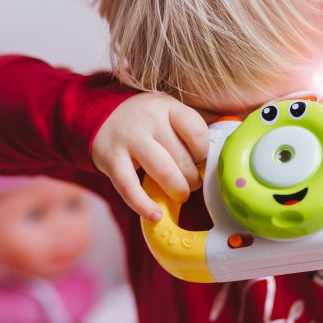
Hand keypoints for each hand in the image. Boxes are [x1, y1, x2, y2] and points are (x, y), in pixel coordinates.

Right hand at [91, 93, 208, 220]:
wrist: (98, 115)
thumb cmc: (143, 119)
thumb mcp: (168, 110)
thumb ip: (190, 126)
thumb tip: (223, 147)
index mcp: (168, 106)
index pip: (197, 132)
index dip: (205, 154)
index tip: (202, 162)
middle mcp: (148, 120)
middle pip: (182, 157)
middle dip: (193, 178)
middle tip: (193, 184)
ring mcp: (128, 140)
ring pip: (162, 172)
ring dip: (177, 190)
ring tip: (180, 195)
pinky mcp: (111, 160)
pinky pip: (129, 187)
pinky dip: (143, 205)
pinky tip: (155, 215)